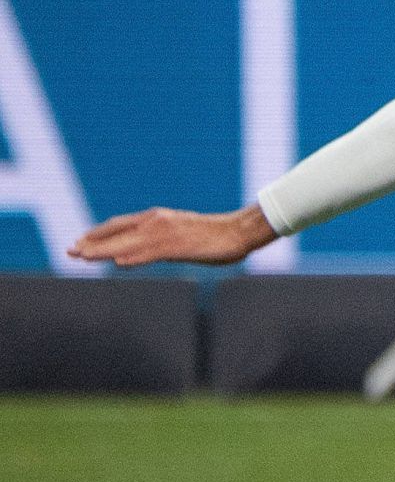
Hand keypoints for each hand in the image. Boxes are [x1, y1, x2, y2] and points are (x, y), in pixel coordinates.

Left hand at [71, 204, 275, 266]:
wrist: (238, 231)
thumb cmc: (214, 236)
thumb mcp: (179, 236)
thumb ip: (155, 245)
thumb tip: (133, 257)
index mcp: (155, 218)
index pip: (118, 225)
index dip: (97, 234)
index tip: (80, 242)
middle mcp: (155, 222)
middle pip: (116, 232)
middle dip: (91, 243)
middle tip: (70, 251)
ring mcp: (165, 233)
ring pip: (127, 243)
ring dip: (103, 251)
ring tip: (83, 256)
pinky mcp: (177, 246)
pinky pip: (151, 253)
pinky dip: (134, 257)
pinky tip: (119, 263)